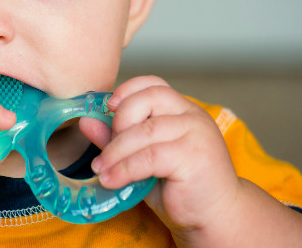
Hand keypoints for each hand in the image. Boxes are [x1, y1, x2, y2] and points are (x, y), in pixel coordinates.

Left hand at [83, 76, 239, 236]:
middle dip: (119, 121)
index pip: (154, 84)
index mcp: (183, 110)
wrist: (216, 217)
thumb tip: (86, 121)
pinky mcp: (193, 157)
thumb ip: (118, 138)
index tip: (107, 107)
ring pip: (144, 130)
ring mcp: (196, 134)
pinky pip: (149, 156)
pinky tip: (112, 180)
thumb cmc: (180, 187)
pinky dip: (124, 168)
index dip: (128, 90)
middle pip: (147, 99)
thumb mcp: (144, 159)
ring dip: (115, 151)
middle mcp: (192, 116)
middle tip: (106, 149)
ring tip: (101, 169)